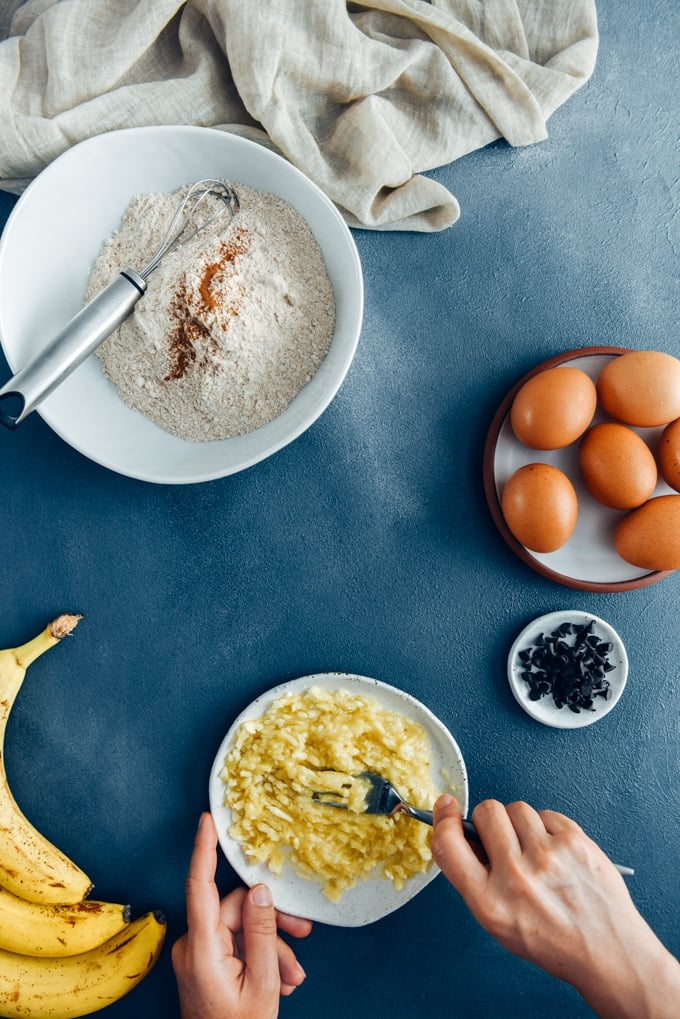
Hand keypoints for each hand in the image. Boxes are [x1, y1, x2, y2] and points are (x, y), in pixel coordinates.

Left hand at [172, 812, 311, 1018]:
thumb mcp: (263, 982)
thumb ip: (262, 932)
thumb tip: (259, 889)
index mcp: (201, 948)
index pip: (200, 885)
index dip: (204, 848)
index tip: (207, 819)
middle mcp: (192, 945)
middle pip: (235, 909)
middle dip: (272, 920)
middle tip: (303, 935)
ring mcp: (195, 955)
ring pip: (239, 927)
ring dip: (271, 945)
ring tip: (293, 974)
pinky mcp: (202, 962)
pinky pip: (233, 942)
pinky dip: (258, 954)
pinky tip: (280, 976)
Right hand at [432, 795, 679, 1018]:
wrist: (607, 951)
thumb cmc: (554, 941)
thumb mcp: (499, 922)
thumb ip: (476, 879)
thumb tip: (464, 833)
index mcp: (489, 902)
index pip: (448, 844)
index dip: (443, 819)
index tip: (447, 807)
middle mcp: (515, 877)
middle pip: (486, 813)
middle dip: (491, 821)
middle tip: (505, 840)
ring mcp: (547, 856)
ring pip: (517, 808)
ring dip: (521, 824)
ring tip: (535, 850)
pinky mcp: (575, 842)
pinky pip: (547, 813)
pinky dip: (548, 828)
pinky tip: (556, 852)